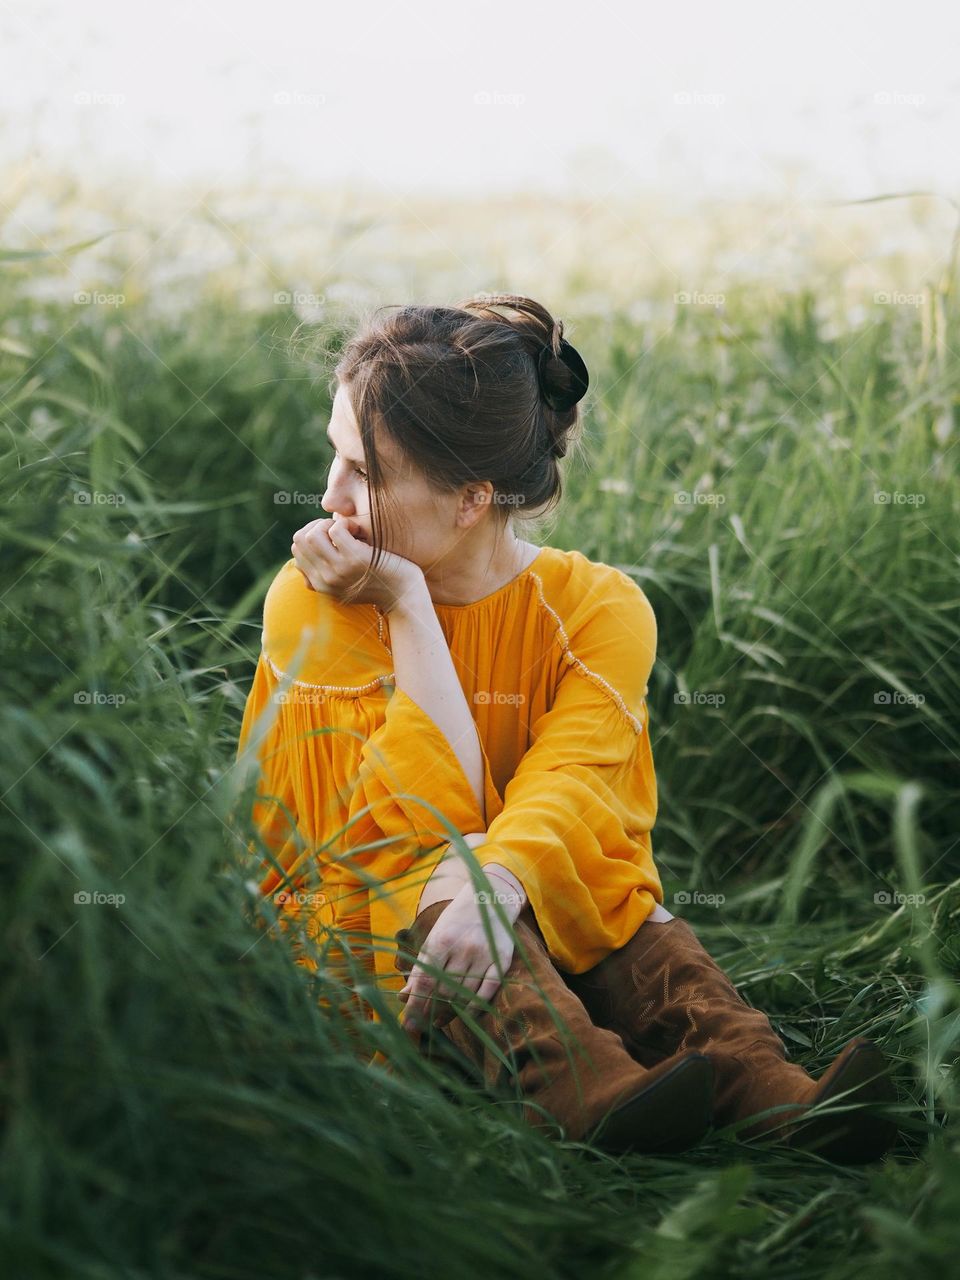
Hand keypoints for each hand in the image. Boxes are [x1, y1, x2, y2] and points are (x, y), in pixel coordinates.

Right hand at [290, 515, 422, 611]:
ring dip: (330, 524)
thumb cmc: (379, 584)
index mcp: (320, 585)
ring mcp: (338, 570)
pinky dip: (347, 523)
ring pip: (313, 534)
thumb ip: (326, 571)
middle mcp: (325, 579)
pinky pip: (336, 529)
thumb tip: (308, 548)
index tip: (332, 537)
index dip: (312, 535)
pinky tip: (360, 532)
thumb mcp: (346, 583)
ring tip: (350, 531)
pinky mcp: (356, 560)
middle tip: (341, 531)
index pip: (296, 550)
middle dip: (318, 526)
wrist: (404, 597)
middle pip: (300, 539)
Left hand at [397, 875, 523, 1039]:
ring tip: (440, 1020)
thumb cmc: (455, 921)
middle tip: (425, 1022)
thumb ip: (419, 969)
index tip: (408, 1025)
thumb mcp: (433, 939)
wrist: (489, 898)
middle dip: (432, 1011)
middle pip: (445, 991)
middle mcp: (463, 948)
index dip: (415, 1006)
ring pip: (464, 994)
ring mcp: (484, 955)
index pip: (424, 982)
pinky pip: (488, 991)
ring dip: (451, 1012)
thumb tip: (403, 997)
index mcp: (441, 941)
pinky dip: (475, 1006)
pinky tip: (465, 1013)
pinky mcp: (501, 960)